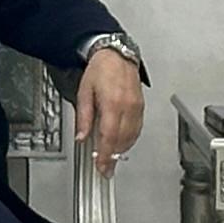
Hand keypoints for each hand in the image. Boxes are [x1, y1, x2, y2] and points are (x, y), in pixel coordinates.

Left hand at [73, 48, 142, 167]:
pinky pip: (137, 128)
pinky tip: (122, 143)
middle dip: (113, 158)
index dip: (105, 156)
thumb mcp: (84, 92)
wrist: (117, 54)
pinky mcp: (141, 107)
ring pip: (132, 137)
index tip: (102, 168)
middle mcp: (128, 107)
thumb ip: (83, 117)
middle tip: (105, 168)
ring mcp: (137, 107)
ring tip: (111, 157)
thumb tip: (82, 136)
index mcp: (112, 104)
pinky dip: (130, 139)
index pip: (109, 138)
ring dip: (121, 150)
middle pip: (122, 141)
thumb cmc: (101, 69)